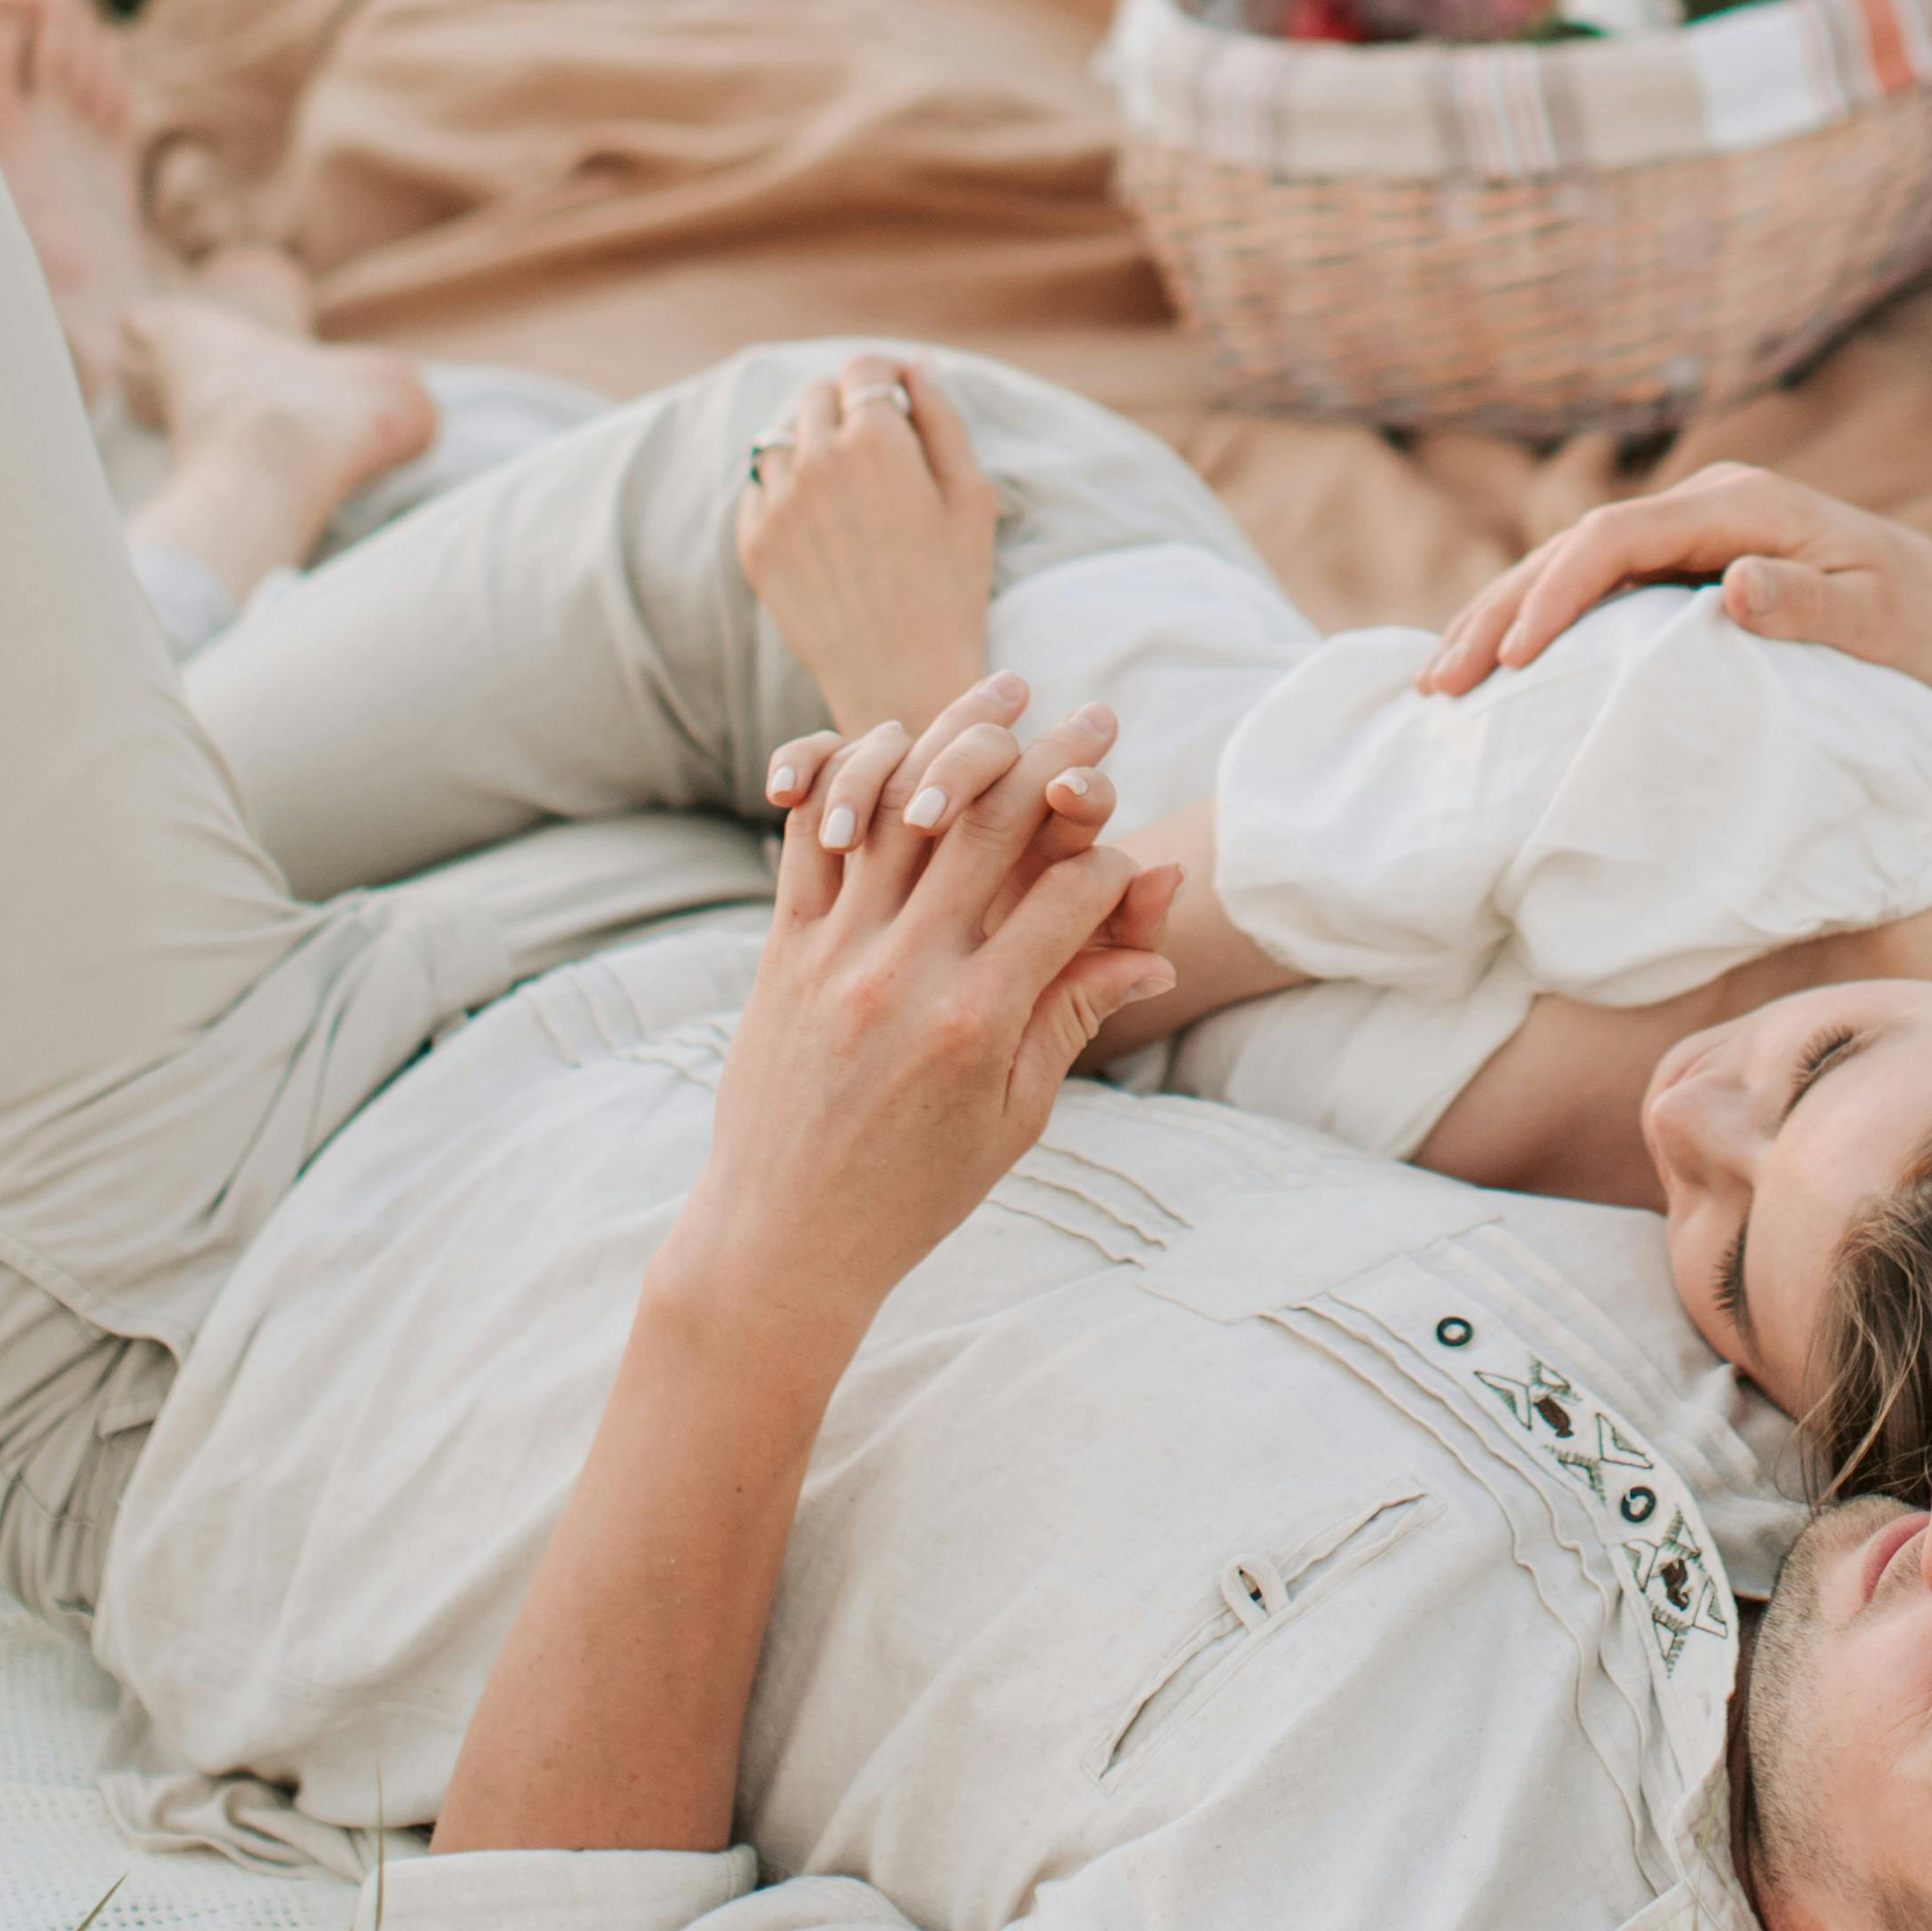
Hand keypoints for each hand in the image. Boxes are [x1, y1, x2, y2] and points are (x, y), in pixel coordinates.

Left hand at [657, 671, 1175, 1405]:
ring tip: (1005, 692)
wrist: (779, 1237)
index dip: (1113, 867)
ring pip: (901, 805)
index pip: (1067, 899)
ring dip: (958, 736)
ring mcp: (835, 953)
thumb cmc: (911, 1195)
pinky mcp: (784, 949)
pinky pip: (810, 834)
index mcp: (976, 1022)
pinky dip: (846, 776)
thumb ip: (1070, 1021)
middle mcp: (905, 972)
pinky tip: (889, 738)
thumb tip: (1151, 955)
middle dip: (1059, 764)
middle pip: (993, 826)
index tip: (1131, 856)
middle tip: (1102, 719)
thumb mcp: (1011, 1122)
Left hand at [735, 353, 999, 736]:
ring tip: (842, 478)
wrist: (900, 677)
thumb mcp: (970, 495)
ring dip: (808, 441)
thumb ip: (942, 418)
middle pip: (815, 394)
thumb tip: (916, 366)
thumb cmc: (952, 586)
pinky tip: (818, 518)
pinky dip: (783, 486)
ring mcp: (776, 503)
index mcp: (876, 441)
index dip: (884, 372)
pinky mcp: (753, 544)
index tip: (897, 390)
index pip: (863, 368)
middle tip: (874, 439)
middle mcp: (815, 461)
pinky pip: (757, 487)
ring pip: (779, 436)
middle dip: (845, 402)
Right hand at [1418, 463, 1931, 729]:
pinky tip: (1496, 668)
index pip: (1621, 537)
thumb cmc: (1916, 618)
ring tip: (1439, 682)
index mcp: (1742, 504)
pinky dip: (1540, 623)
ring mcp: (1690, 533)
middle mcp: (1705, 505)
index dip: (1558, 591)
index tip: (1514, 656)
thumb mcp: (1879, 617)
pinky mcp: (1685, 566)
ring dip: (1505, 618)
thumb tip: (1736, 584)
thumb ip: (1810, 604)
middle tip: (1438, 685)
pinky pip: (1596, 589)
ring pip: (1572, 566)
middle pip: (1576, 546)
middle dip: (1501, 611)